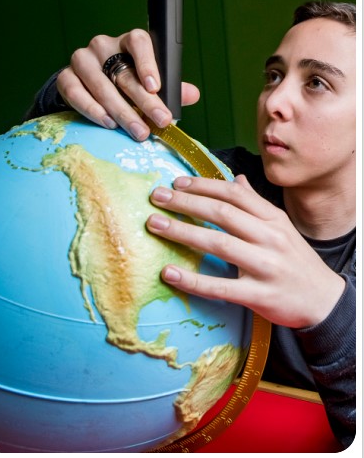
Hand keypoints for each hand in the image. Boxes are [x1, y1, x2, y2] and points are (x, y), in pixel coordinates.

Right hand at [55, 30, 200, 140]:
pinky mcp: (65, 77)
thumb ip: (170, 87)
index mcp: (127, 42)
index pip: (138, 42)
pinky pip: (77, 94)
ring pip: (101, 86)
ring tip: (137, 130)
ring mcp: (81, 60)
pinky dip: (93, 110)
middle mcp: (102, 46)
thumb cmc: (123, 80)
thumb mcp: (148, 81)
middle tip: (159, 121)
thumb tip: (191, 95)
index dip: (148, 63)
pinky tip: (108, 123)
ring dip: (121, 111)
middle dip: (144, 102)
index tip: (155, 86)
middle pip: (124, 74)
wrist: (87, 85)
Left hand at [146, 175, 346, 328]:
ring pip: (219, 244)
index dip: (203, 185)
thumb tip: (236, 178)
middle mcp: (270, 238)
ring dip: (183, 232)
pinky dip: (192, 280)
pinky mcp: (259, 295)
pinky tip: (168, 273)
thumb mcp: (281, 227)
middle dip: (186, 203)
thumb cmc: (294, 260)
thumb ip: (256, 204)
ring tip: (154, 224)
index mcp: (273, 219)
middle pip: (223, 214)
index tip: (176, 182)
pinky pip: (220, 287)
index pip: (234, 194)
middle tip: (156, 197)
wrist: (325, 300)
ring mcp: (266, 266)